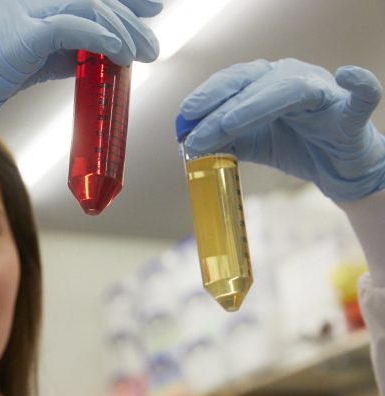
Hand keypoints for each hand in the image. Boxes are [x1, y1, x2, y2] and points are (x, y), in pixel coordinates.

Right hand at [0, 0, 161, 190]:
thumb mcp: (11, 67)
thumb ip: (48, 56)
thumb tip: (84, 59)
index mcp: (12, 8)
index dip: (111, 1)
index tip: (140, 9)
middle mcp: (15, 3)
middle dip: (125, 3)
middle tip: (154, 18)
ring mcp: (15, 14)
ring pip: (85, 5)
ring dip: (122, 27)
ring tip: (146, 49)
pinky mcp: (17, 36)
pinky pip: (73, 28)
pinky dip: (102, 38)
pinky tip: (121, 53)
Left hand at [180, 58, 384, 201]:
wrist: (338, 170)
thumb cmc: (296, 147)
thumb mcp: (252, 144)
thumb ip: (224, 141)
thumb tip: (187, 144)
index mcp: (268, 82)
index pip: (233, 81)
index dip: (207, 96)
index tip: (183, 117)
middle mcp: (294, 79)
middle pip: (253, 83)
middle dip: (220, 108)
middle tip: (193, 131)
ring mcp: (323, 93)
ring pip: (289, 89)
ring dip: (254, 105)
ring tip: (228, 124)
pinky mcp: (351, 114)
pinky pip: (361, 95)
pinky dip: (359, 84)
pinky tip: (347, 75)